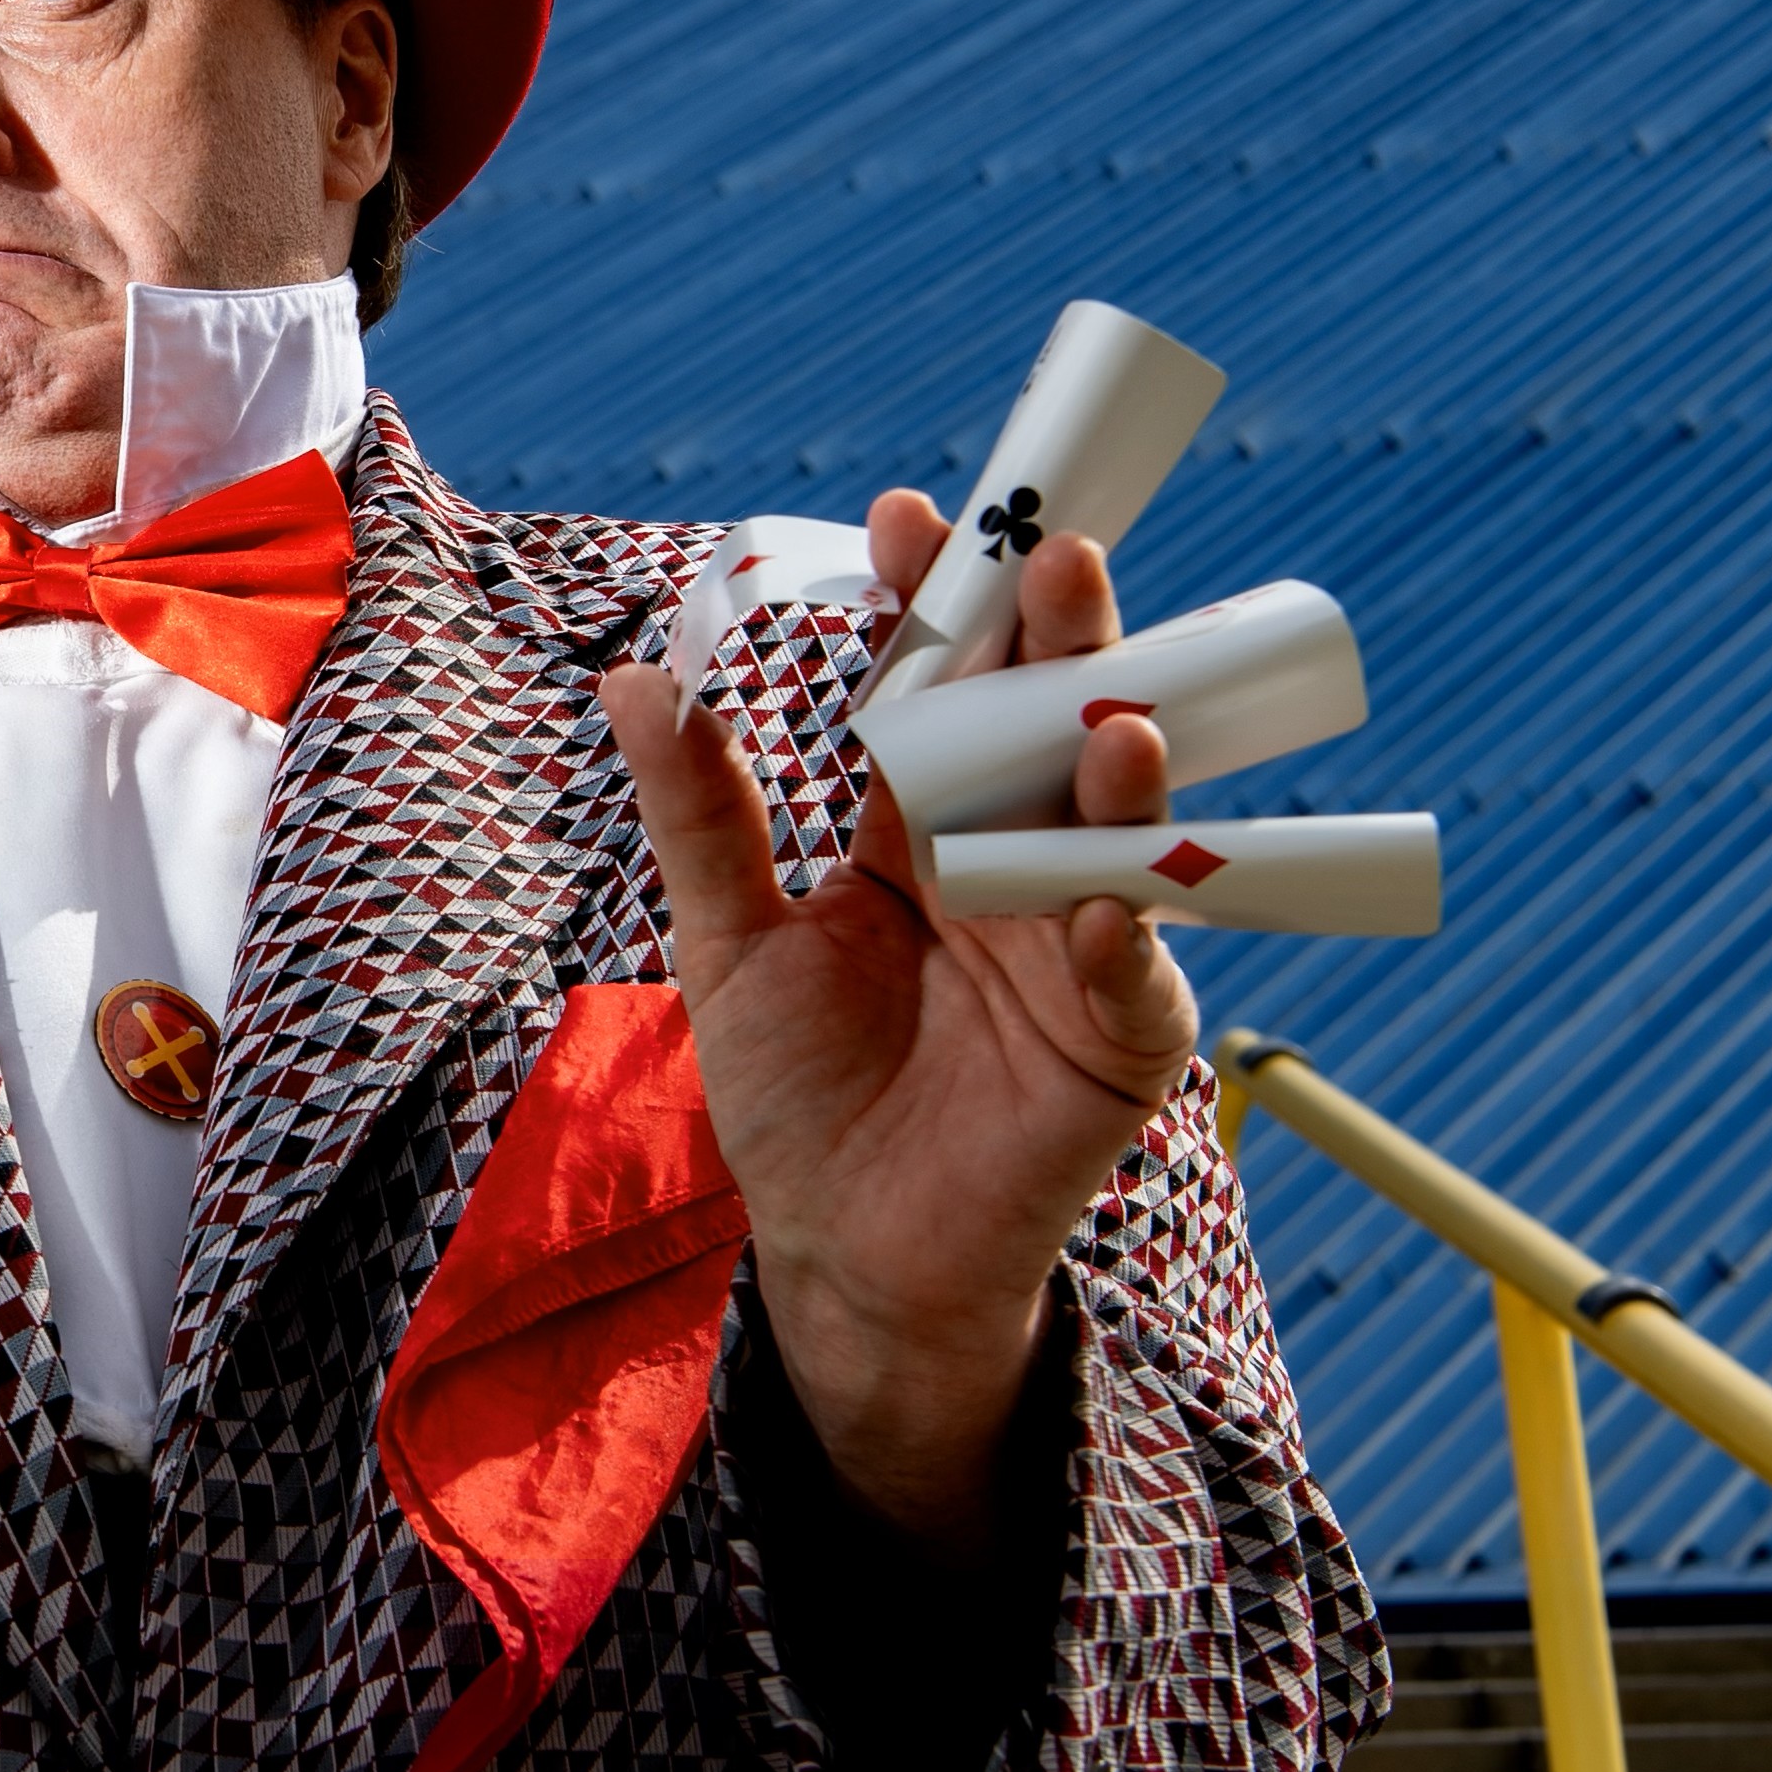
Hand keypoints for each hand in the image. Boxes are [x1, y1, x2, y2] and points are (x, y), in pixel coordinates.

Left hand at [601, 503, 1200, 1552]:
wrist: (845, 1255)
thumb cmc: (796, 1095)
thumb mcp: (729, 944)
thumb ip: (701, 815)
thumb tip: (636, 676)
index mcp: (923, 826)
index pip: (933, 691)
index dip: (928, 606)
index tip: (910, 517)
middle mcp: (1016, 861)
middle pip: (1041, 731)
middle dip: (1050, 646)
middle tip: (1051, 556)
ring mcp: (1080, 945)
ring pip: (1113, 835)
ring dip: (1117, 773)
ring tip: (1108, 719)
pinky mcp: (1120, 1045)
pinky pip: (1136, 982)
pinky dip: (1127, 939)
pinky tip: (1109, 900)